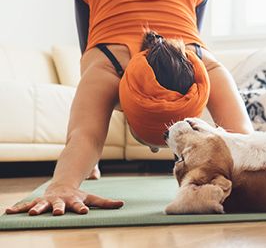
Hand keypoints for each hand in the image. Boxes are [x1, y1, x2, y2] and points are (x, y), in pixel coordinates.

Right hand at [4, 183, 123, 215]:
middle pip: (59, 205)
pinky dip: (17, 208)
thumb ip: (106, 203)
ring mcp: (48, 201)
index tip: (83, 212)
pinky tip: (7, 212)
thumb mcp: (92, 198)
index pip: (79, 205)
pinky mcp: (38, 202)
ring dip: (37, 209)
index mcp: (74, 200)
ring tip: (31, 213)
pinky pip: (26, 205)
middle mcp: (60, 200)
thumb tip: (122, 204)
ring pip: (41, 205)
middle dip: (58, 209)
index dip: (81, 208)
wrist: (62, 185)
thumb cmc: (78, 196)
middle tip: (57, 213)